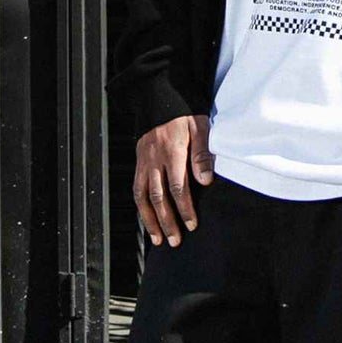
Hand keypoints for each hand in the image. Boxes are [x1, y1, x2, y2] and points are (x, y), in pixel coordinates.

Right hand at [134, 114, 213, 246]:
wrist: (160, 102)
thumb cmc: (184, 116)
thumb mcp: (200, 127)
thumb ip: (202, 154)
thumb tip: (205, 180)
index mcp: (172, 151)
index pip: (178, 186)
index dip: (184, 208)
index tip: (192, 224)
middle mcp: (154, 160)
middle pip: (158, 197)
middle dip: (167, 221)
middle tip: (176, 241)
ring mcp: (143, 163)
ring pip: (143, 197)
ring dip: (150, 221)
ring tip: (159, 240)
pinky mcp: (138, 164)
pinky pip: (136, 190)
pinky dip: (141, 209)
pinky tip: (147, 223)